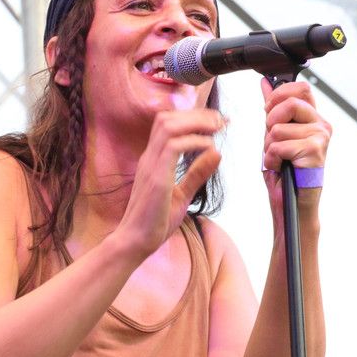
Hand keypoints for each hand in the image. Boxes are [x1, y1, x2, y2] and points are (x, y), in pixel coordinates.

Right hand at [116, 109, 222, 256]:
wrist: (136, 242)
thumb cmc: (155, 222)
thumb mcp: (183, 194)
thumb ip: (197, 173)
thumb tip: (217, 153)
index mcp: (153, 159)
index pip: (167, 124)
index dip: (192, 117)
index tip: (216, 122)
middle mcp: (149, 157)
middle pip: (167, 118)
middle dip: (196, 114)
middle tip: (220, 119)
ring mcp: (150, 165)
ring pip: (168, 126)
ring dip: (195, 122)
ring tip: (216, 127)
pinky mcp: (156, 177)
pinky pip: (173, 146)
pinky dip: (194, 142)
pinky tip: (209, 147)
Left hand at [260, 78, 331, 214]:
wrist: (291, 204)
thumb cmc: (285, 172)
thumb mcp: (273, 135)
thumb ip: (272, 109)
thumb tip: (265, 83)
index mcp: (312, 119)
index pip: (301, 89)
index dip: (279, 95)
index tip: (268, 111)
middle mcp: (321, 125)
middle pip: (290, 104)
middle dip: (271, 123)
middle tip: (273, 142)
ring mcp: (321, 138)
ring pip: (278, 129)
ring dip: (269, 148)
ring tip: (279, 160)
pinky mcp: (315, 152)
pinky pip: (279, 146)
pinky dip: (272, 160)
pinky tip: (282, 168)